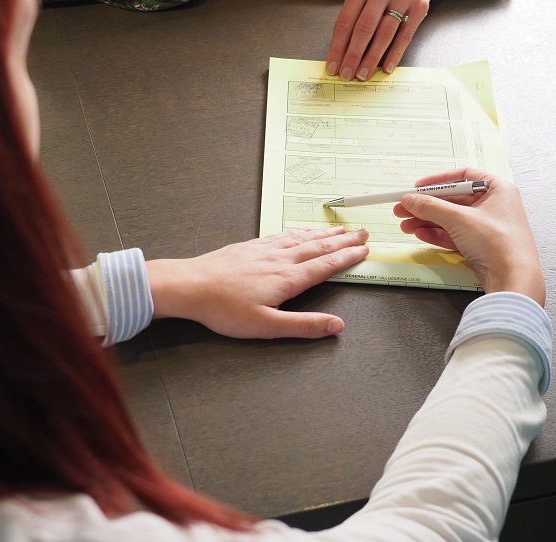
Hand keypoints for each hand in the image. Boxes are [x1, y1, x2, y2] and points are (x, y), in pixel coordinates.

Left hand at [146, 227, 368, 338]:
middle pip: (318, 247)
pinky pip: (280, 235)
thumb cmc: (225, 309)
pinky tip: (298, 231)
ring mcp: (263, 250)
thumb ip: (304, 325)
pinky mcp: (248, 247)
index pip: (325, 266)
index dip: (347, 257)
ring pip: (300, 238)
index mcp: (288, 278)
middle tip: (362, 232)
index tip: (364, 249)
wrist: (191, 285)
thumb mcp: (267, 326)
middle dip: (342, 240)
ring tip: (338, 229)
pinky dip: (297, 232)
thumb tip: (337, 326)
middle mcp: (279, 259)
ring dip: (322, 233)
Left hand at [326, 0, 461, 80]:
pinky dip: (394, 54)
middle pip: (364, 28)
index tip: (332, 67)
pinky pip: (404, 36)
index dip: (337, 47)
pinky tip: (386, 68)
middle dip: (353, 55)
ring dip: (372, 58)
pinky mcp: (419, 7)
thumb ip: (352, 18)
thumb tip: (339, 54)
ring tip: (363, 75)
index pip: (345, 21)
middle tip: (346, 75)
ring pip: (384, 33)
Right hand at [392, 168, 544, 305]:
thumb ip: (430, 206)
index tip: (418, 186)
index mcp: (498, 189)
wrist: (513, 278)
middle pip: (453, 200)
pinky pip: (455, 234)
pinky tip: (420, 234)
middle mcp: (494, 205)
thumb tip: (410, 199)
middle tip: (404, 208)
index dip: (438, 180)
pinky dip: (437, 234)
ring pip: (451, 219)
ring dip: (427, 221)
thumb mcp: (459, 218)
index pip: (464, 176)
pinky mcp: (481, 245)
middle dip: (426, 205)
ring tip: (406, 225)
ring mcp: (487, 226)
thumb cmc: (498, 242)